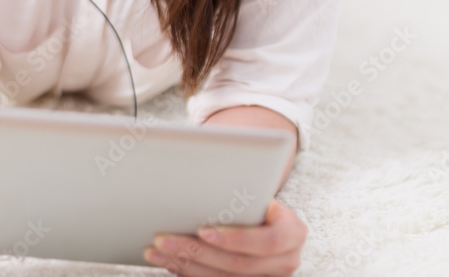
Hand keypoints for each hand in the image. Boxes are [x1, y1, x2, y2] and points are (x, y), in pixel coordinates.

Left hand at [143, 199, 306, 275]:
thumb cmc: (259, 199)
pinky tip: (168, 261)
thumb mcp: (259, 193)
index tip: (203, 230)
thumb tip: (203, 181)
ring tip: (156, 250)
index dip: (234, 239)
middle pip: (237, 264)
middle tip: (163, 239)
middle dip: (196, 251)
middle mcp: (286, 262)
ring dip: (185, 264)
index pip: (266, 242)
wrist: (271, 219)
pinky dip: (188, 271)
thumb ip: (241, 193)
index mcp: (293, 234)